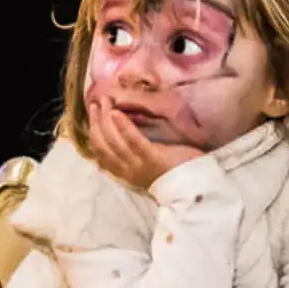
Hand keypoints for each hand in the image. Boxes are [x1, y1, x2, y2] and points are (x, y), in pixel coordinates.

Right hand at [88, 100, 204, 190]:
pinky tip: (117, 113)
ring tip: (105, 101)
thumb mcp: (150, 161)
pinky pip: (133, 141)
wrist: (196, 186)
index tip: (92, 113)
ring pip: (113, 141)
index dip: (93, 131)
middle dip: (96, 122)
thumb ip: (136, 152)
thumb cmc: (177, 170)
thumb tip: (125, 131)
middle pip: (102, 145)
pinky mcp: (152, 157)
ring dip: (105, 119)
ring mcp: (138, 164)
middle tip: (96, 102)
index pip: (100, 152)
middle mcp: (126, 170)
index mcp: (124, 171)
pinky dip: (123, 126)